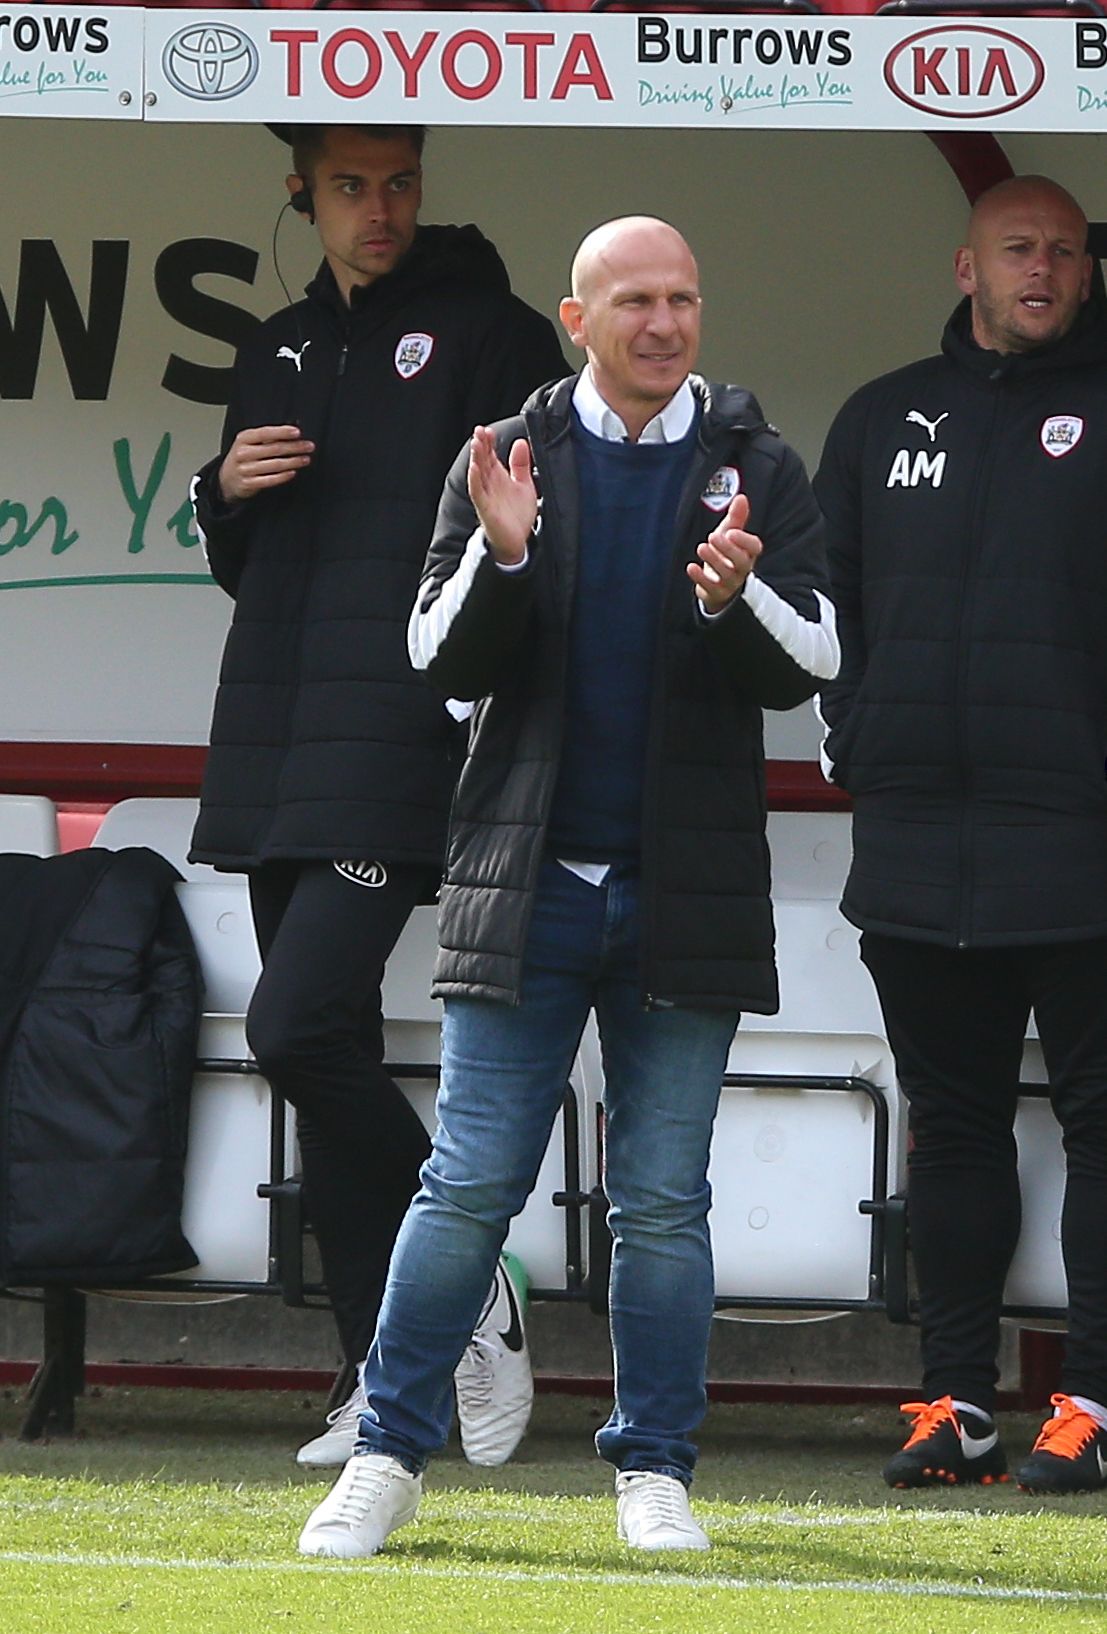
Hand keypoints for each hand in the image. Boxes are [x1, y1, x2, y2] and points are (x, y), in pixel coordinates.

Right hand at [218, 426, 313, 502]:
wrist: (227, 478)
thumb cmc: (245, 457)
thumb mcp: (250, 443)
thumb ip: (267, 437)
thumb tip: (293, 432)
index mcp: (244, 438)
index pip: (265, 433)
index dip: (282, 432)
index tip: (298, 433)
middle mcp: (243, 452)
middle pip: (273, 449)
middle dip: (294, 447)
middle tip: (309, 446)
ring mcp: (245, 469)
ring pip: (274, 464)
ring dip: (293, 462)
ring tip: (305, 459)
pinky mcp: (248, 483)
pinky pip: (269, 480)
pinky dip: (283, 476)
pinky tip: (293, 472)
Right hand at [467, 426, 535, 565]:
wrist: (517, 542)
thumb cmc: (517, 514)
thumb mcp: (524, 485)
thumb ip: (521, 464)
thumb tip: (521, 442)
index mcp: (498, 477)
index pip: (490, 455)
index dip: (489, 442)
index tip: (488, 430)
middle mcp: (490, 484)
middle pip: (482, 461)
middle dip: (480, 445)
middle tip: (479, 430)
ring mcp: (486, 496)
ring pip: (478, 473)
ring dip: (476, 458)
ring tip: (475, 443)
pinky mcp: (485, 509)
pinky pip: (477, 493)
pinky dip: (475, 480)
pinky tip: (475, 468)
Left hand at [687, 492, 761, 612]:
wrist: (717, 583)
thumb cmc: (725, 554)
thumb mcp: (730, 534)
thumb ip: (737, 517)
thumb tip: (741, 497)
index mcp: (748, 553)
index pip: (754, 547)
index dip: (745, 541)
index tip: (732, 532)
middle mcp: (742, 569)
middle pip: (741, 562)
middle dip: (728, 549)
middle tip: (713, 536)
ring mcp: (730, 583)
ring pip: (726, 574)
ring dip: (713, 560)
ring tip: (701, 547)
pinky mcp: (716, 593)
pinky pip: (710, 588)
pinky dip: (700, 578)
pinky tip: (691, 567)